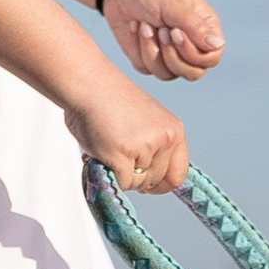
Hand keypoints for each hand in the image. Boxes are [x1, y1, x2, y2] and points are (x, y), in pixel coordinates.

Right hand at [67, 76, 191, 193]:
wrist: (89, 84)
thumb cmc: (111, 102)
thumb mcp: (147, 122)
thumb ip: (156, 148)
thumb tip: (152, 183)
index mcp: (174, 130)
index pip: (178, 174)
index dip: (161, 183)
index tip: (146, 180)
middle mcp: (165, 139)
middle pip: (157, 181)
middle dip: (137, 176)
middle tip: (121, 156)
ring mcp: (145, 147)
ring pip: (138, 183)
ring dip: (123, 173)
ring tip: (111, 147)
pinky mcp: (124, 155)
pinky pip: (123, 182)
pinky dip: (111, 173)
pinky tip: (104, 152)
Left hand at [102, 0, 224, 81]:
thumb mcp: (174, 4)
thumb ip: (196, 26)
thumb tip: (217, 45)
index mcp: (204, 29)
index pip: (212, 57)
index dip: (194, 53)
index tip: (175, 32)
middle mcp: (191, 45)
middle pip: (193, 73)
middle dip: (172, 55)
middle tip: (161, 30)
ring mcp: (170, 54)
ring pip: (168, 74)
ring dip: (152, 50)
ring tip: (144, 25)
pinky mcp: (149, 58)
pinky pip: (146, 69)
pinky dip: (138, 48)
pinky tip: (135, 27)